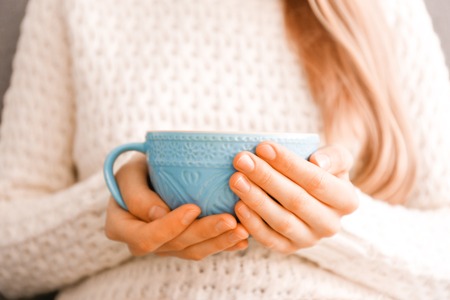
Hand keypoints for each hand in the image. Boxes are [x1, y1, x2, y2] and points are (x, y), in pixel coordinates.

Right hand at [105, 154, 248, 259]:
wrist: (146, 176)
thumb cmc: (137, 170)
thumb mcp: (129, 172)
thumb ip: (136, 193)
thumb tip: (158, 214)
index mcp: (121, 227)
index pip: (145, 236)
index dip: (170, 226)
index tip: (193, 208)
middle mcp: (141, 242)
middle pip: (175, 245)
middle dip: (205, 234)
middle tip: (231, 221)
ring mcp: (163, 246)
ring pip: (193, 251)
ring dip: (220, 242)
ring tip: (242, 230)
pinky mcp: (182, 244)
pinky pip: (203, 248)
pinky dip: (223, 244)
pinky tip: (241, 240)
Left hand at [229, 142, 357, 253]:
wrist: (313, 192)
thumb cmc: (321, 169)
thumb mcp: (336, 157)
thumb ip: (333, 156)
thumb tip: (317, 162)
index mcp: (347, 200)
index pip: (316, 181)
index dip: (288, 164)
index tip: (262, 146)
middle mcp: (331, 224)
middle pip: (296, 200)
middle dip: (266, 178)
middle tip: (241, 160)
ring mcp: (309, 240)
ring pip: (281, 221)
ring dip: (255, 199)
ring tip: (236, 179)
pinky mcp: (289, 249)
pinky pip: (269, 239)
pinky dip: (252, 223)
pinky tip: (238, 204)